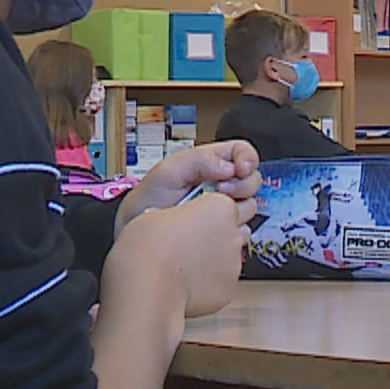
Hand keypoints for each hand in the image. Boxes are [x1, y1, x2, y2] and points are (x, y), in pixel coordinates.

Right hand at [105, 191, 254, 317]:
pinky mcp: (229, 288)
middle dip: (214, 236)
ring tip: (183, 267)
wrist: (147, 285)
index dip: (206, 213)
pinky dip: (207, 283)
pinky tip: (186, 285)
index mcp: (220, 207)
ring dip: (211, 260)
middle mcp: (234, 233)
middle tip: (187, 244)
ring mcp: (234, 263)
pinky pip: (221, 282)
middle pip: (230, 231)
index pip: (224, 205)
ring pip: (227, 258)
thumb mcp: (158, 213)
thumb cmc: (147, 246)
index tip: (191, 221)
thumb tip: (175, 222)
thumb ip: (180, 215)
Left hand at [118, 140, 260, 235]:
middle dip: (242, 186)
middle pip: (253, 180)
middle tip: (221, 192)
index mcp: (212, 164)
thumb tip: (229, 167)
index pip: (243, 152)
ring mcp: (224, 210)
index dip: (248, 159)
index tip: (241, 170)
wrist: (136, 236)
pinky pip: (242, 232)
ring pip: (251, 206)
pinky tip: (212, 231)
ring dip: (235, 209)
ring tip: (208, 214)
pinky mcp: (225, 234)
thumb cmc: (147, 200)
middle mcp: (222, 185)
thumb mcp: (167, 171)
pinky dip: (231, 231)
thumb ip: (198, 160)